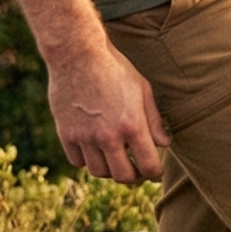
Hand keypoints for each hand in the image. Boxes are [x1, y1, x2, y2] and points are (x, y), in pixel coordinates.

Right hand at [50, 43, 169, 181]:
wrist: (78, 55)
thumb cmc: (115, 69)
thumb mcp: (142, 90)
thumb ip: (154, 121)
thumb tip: (164, 144)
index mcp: (132, 125)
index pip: (149, 166)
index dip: (155, 173)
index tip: (155, 172)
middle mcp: (108, 136)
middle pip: (123, 176)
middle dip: (133, 176)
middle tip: (135, 169)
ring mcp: (85, 137)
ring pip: (98, 172)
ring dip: (109, 169)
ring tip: (114, 158)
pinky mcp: (66, 134)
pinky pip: (77, 161)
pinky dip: (87, 159)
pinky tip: (94, 149)